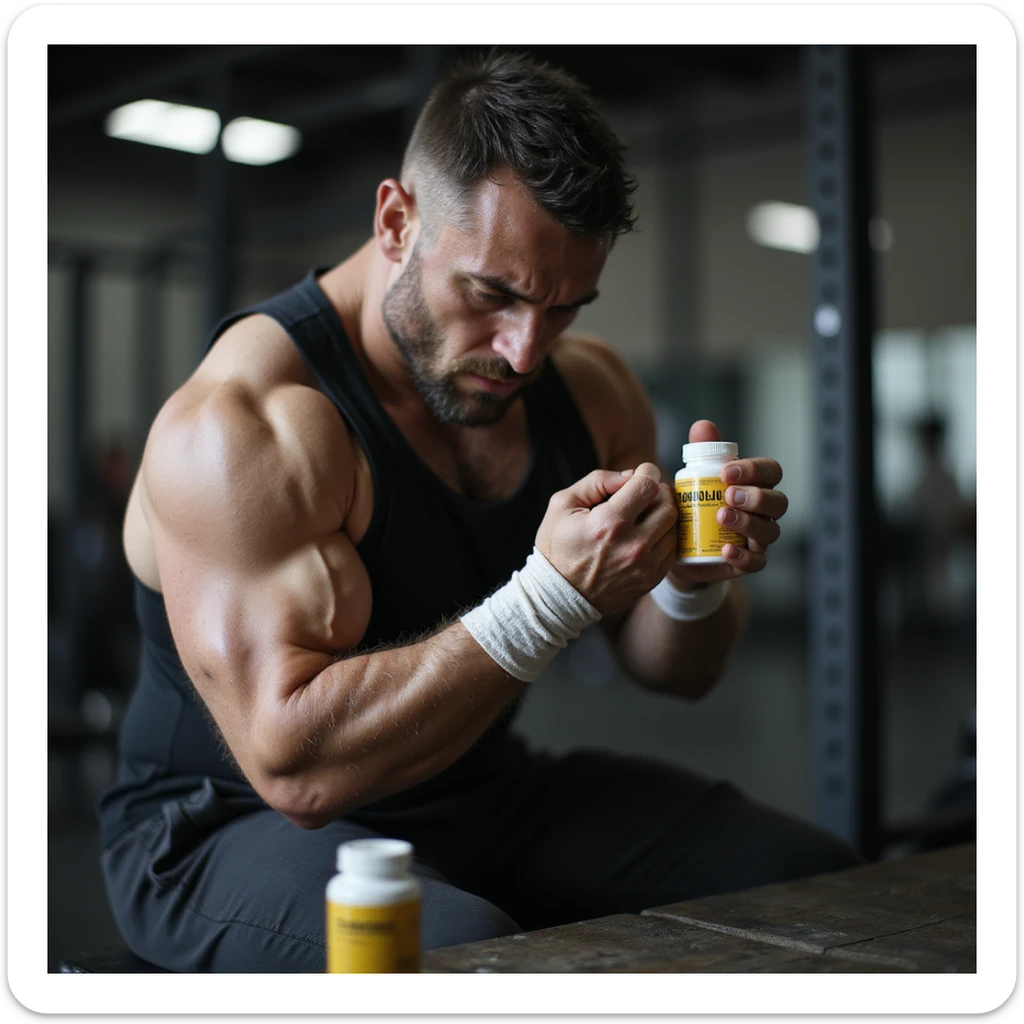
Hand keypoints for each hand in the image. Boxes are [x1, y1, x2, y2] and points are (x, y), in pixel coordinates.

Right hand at [535, 463, 677, 615]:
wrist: (559, 595)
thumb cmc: (557, 547)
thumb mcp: (562, 504)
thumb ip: (597, 481)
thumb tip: (629, 475)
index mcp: (608, 523)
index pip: (647, 486)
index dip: (648, 472)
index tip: (642, 473)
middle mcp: (632, 545)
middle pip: (667, 505)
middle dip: (659, 491)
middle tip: (647, 491)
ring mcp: (644, 566)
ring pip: (673, 528)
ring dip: (663, 514)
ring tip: (647, 512)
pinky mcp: (650, 580)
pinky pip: (672, 550)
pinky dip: (664, 536)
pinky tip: (648, 533)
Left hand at [667, 419, 788, 588]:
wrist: (680, 546)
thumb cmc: (695, 504)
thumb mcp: (695, 477)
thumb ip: (703, 452)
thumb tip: (703, 426)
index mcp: (756, 484)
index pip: (771, 472)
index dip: (755, 470)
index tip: (726, 472)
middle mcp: (764, 511)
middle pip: (778, 502)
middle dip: (756, 497)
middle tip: (727, 496)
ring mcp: (759, 537)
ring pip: (770, 531)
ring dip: (748, 523)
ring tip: (721, 517)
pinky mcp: (749, 561)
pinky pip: (757, 561)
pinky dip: (743, 556)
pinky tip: (725, 550)